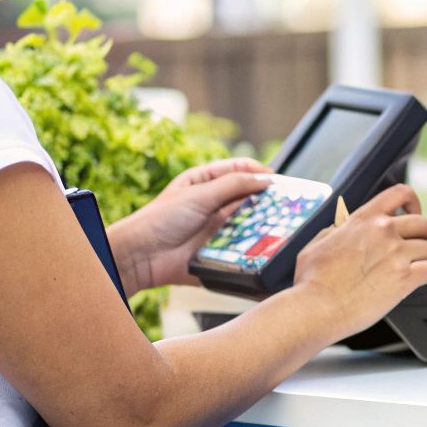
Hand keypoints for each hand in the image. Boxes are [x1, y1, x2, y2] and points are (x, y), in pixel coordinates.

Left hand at [109, 157, 272, 290]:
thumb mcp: (199, 195)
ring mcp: (216, 228)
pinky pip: (241, 248)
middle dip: (265, 200)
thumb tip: (265, 179)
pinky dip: (253, 248)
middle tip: (285, 206)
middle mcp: (213, 203)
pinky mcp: (218, 251)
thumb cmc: (161, 219)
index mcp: (205, 182)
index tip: (278, 181)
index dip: (259, 172)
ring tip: (279, 227)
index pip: (239, 170)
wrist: (141, 256)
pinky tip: (265, 248)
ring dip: (261, 225)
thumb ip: (233, 185)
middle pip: (247, 197)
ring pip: (248, 223)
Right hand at [291, 184, 426, 339]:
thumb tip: (341, 230)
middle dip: (421, 237)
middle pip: (423, 224)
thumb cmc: (311, 281)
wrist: (316, 307)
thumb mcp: (317, 243)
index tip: (412, 214)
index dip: (413, 203)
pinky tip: (426, 278)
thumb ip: (335, 232)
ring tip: (419, 267)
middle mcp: (384, 231)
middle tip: (413, 250)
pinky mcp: (405, 278)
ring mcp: (396, 254)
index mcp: (364, 219)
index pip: (401, 193)